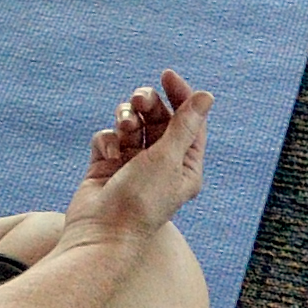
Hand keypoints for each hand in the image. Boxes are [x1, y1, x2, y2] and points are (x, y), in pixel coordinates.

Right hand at [72, 71, 209, 240]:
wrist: (101, 232)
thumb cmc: (141, 200)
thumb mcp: (168, 158)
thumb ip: (185, 125)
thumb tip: (207, 96)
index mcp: (185, 166)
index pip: (188, 121)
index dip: (180, 95)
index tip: (166, 75)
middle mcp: (161, 164)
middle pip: (159, 118)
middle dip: (148, 104)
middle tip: (139, 101)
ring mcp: (132, 164)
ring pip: (132, 123)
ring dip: (127, 118)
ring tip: (124, 128)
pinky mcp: (107, 166)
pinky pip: (109, 137)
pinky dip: (108, 140)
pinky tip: (107, 156)